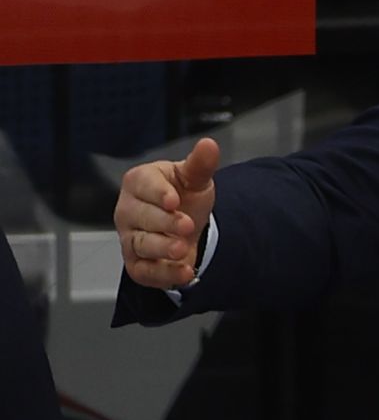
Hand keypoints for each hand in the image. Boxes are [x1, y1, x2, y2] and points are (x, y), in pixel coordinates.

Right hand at [114, 138, 219, 289]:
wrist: (187, 225)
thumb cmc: (184, 195)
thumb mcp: (195, 179)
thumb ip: (200, 164)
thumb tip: (208, 145)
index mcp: (139, 182)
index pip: (143, 185)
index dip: (158, 193)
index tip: (174, 200)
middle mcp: (128, 210)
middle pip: (140, 216)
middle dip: (164, 222)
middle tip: (186, 226)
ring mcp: (129, 237)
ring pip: (140, 244)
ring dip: (162, 249)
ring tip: (182, 249)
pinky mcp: (137, 263)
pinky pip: (145, 271)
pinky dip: (165, 274)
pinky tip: (186, 273)